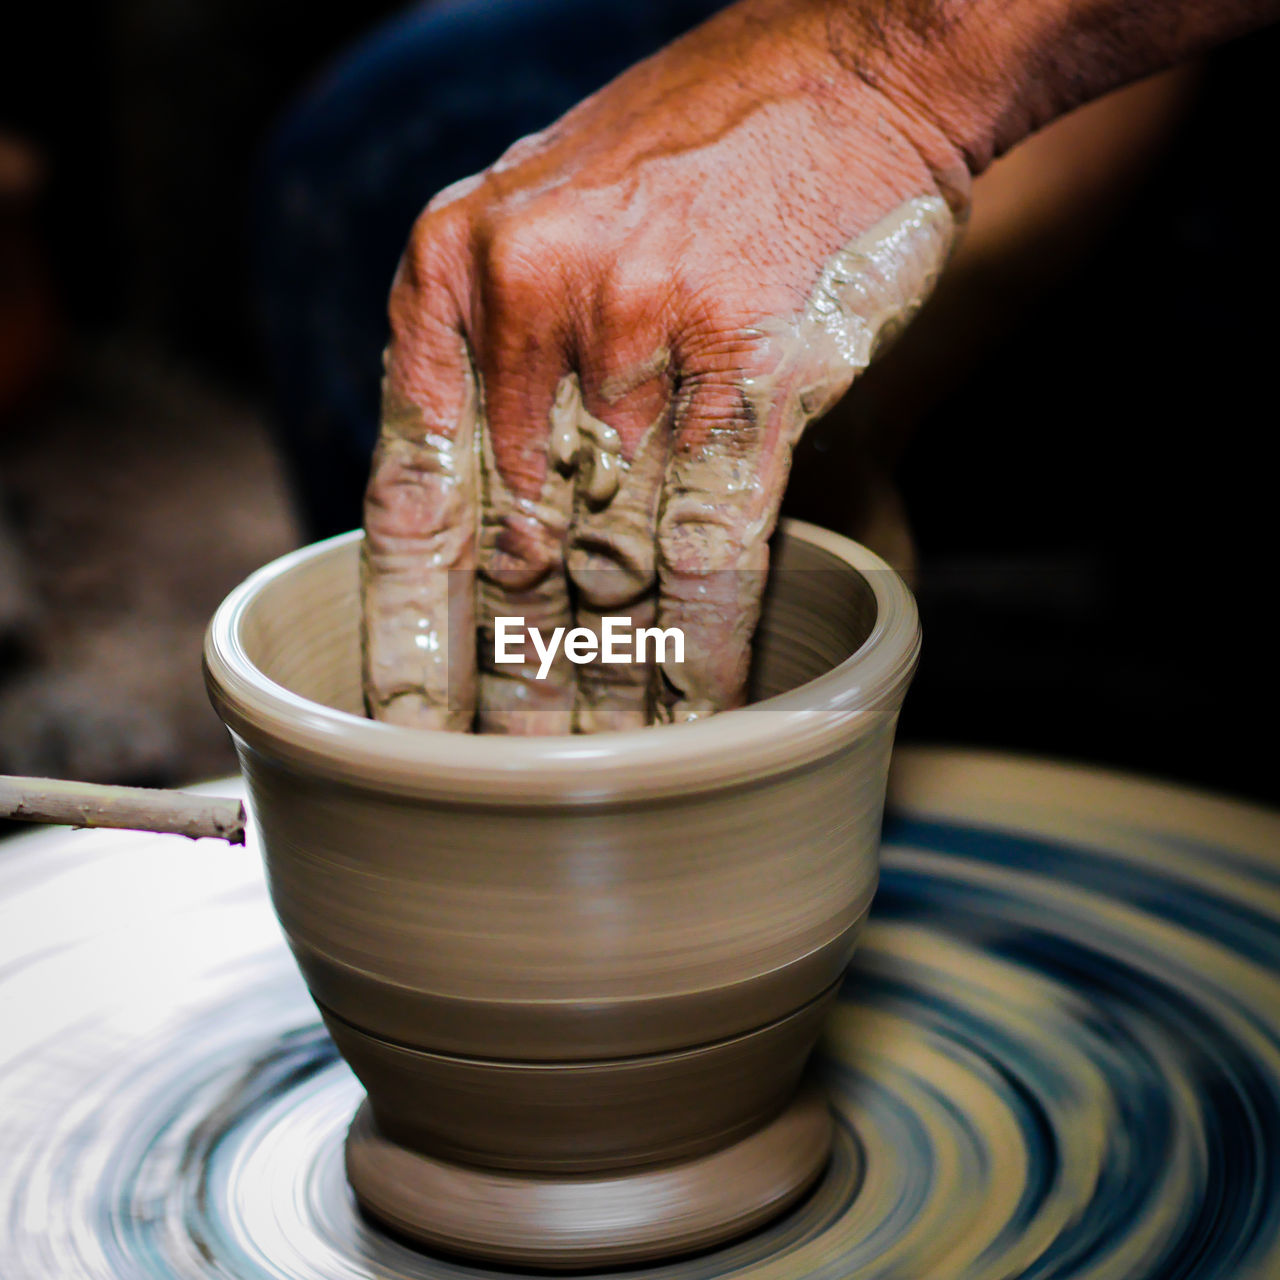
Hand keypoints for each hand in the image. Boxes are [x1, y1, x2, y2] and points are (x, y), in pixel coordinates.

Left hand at [360, 0, 971, 733]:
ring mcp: (642, 340)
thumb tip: (490, 500)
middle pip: (511, 547)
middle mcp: (532, 307)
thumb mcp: (549, 214)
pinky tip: (700, 716)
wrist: (857, 64)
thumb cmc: (701, 148)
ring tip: (592, 775)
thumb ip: (499, 350)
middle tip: (495, 768)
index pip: (410, 488)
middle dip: (507, 672)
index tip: (400, 716)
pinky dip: (710, 644)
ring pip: (613, 561)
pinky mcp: (751, 375)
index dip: (406, 621)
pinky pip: (716, 545)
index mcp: (457, 271)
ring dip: (606, 684)